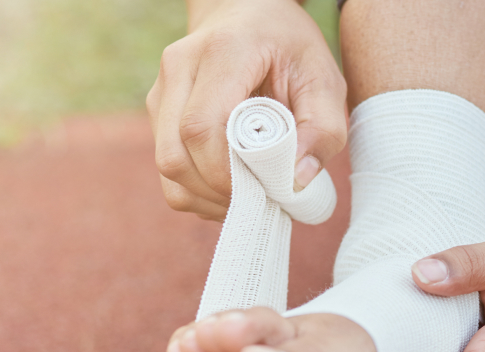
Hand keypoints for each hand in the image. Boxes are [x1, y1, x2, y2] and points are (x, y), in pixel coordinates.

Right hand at [146, 0, 346, 220]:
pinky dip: (199, 193)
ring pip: (167, 169)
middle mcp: (179, 70)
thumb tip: (296, 182)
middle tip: (262, 199)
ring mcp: (161, 93)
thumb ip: (323, 130)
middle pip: (175, 155)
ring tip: (250, 196)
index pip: (201, 128)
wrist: (249, 13)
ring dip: (208, 197)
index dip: (227, 175)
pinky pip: (169, 173)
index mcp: (221, 54)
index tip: (266, 191)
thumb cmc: (291, 49)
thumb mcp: (325, 80)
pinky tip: (232, 189)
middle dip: (219, 192)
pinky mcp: (159, 115)